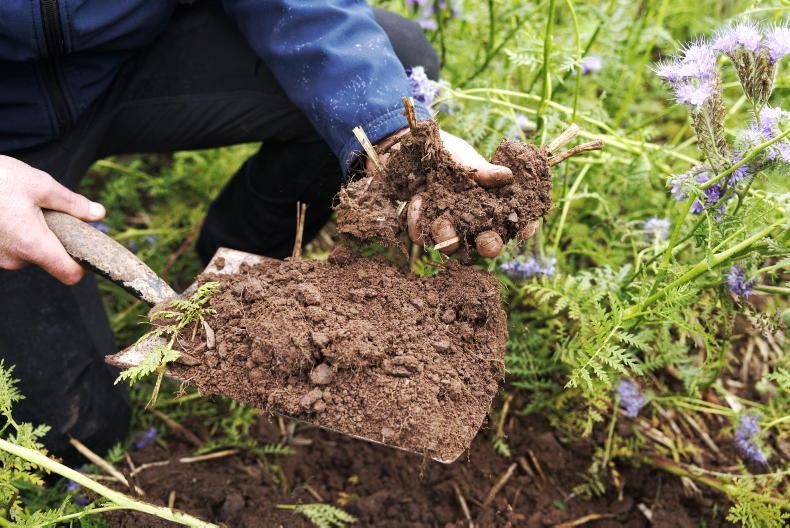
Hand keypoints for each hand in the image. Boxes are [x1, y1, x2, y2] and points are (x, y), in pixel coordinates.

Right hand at [0, 155, 105, 283]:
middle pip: (50, 259)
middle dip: (56, 238)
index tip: (85, 245)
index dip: (83, 264)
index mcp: (33, 244)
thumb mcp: (40, 185)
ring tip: (21, 206)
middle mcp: (14, 259)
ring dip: (34, 233)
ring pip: (29, 252)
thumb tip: (98, 214)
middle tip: (49, 210)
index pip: (69, 274)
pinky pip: (10, 247)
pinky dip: (16, 232)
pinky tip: (7, 211)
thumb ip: (72, 203)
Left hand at [368, 129, 537, 256]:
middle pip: (486, 243)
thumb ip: (483, 171)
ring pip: (451, 245)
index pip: (514, 222)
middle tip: (488, 244)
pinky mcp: (421, 227)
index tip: (524, 230)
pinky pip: (420, 233)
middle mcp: (472, 223)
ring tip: (443, 226)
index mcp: (491, 206)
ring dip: (449, 238)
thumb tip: (506, 176)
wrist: (411, 150)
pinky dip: (417, 219)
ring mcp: (447, 229)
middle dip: (488, 245)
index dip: (522, 228)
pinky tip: (416, 201)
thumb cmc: (449, 155)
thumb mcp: (467, 160)